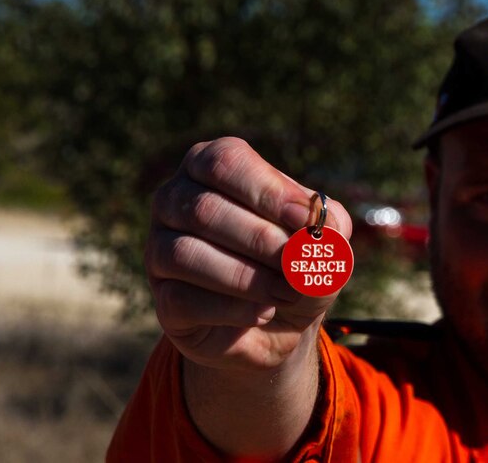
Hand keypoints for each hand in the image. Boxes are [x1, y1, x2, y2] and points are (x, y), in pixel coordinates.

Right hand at [146, 137, 351, 371]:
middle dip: (261, 241)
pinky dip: (233, 308)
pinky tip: (264, 312)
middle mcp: (174, 200)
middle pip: (205, 209)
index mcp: (211, 166)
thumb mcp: (325, 242)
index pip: (225, 162)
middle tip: (299, 266)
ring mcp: (158, 249)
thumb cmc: (296, 264)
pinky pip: (182, 299)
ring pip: (186, 254)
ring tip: (287, 293)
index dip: (266, 191)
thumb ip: (329, 228)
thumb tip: (322, 224)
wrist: (279, 324)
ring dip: (247, 278)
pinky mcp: (161, 300)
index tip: (304, 219)